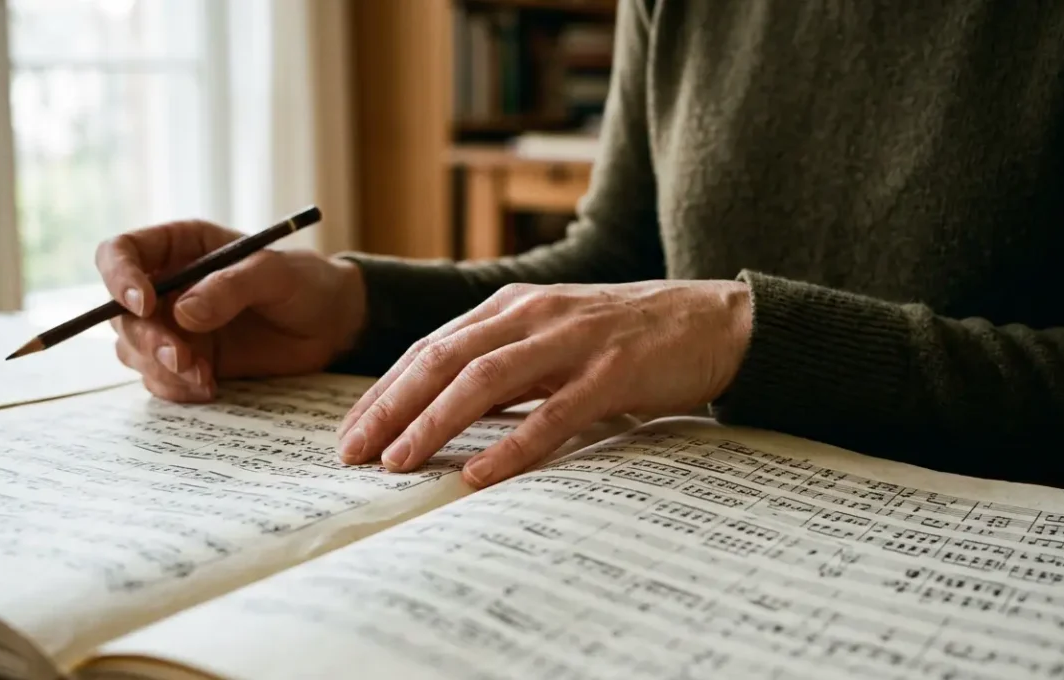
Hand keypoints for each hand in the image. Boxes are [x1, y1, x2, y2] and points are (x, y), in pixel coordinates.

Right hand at [96, 220, 365, 401]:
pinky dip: (176, 388)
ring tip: (205, 377)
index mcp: (179, 247)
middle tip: (183, 358)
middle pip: (120, 312)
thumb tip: (182, 313)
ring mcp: (173, 326)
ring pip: (133, 350)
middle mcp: (166, 285)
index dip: (120, 277)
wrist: (330, 324)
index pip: (120, 253)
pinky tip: (210, 387)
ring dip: (160, 368)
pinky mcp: (187, 360)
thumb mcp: (276, 275)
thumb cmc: (305, 283)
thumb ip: (231, 286)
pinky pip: (159, 379)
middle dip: (147, 339)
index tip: (144, 304)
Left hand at [335, 280, 752, 486]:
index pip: (430, 348)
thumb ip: (505, 362)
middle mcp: (533, 315)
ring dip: (435, 423)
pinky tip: (479, 474)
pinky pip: (553, 414)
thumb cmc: (628, 335)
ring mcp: (573, 342)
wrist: (714, 319)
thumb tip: (444, 410)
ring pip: (485, 381)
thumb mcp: (554, 336)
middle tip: (352, 454)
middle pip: (443, 360)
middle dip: (390, 408)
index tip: (350, 432)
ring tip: (399, 463)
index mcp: (512, 307)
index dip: (384, 391)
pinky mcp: (612, 373)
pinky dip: (512, 446)